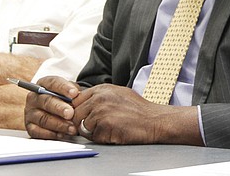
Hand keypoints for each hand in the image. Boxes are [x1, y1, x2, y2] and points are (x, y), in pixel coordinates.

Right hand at [23, 76, 80, 139]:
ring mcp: (30, 112)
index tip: (74, 93)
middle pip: (46, 101)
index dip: (64, 88)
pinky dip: (51, 134)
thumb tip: (79, 97)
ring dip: (59, 124)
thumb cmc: (64, 99)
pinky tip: (62, 135)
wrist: (56, 112)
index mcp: (43, 84)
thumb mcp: (69, 91)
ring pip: (43, 119)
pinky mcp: (30, 127)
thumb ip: (74, 92)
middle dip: (59, 108)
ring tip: (72, 128)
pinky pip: (38, 132)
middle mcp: (34, 97)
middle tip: (70, 113)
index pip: (52, 83)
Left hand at [70, 84, 201, 144]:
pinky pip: (93, 137)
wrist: (154, 120)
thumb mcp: (117, 93)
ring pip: (83, 126)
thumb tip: (82, 102)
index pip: (75, 100)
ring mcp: (101, 111)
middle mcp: (99, 98)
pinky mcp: (105, 125)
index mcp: (101, 89)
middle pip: (75, 114)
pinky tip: (114, 133)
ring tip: (110, 128)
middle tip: (96, 127)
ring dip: (93, 131)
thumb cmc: (138, 109)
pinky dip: (102, 138)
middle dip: (82, 123)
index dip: (77, 111)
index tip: (83, 117)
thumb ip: (99, 96)